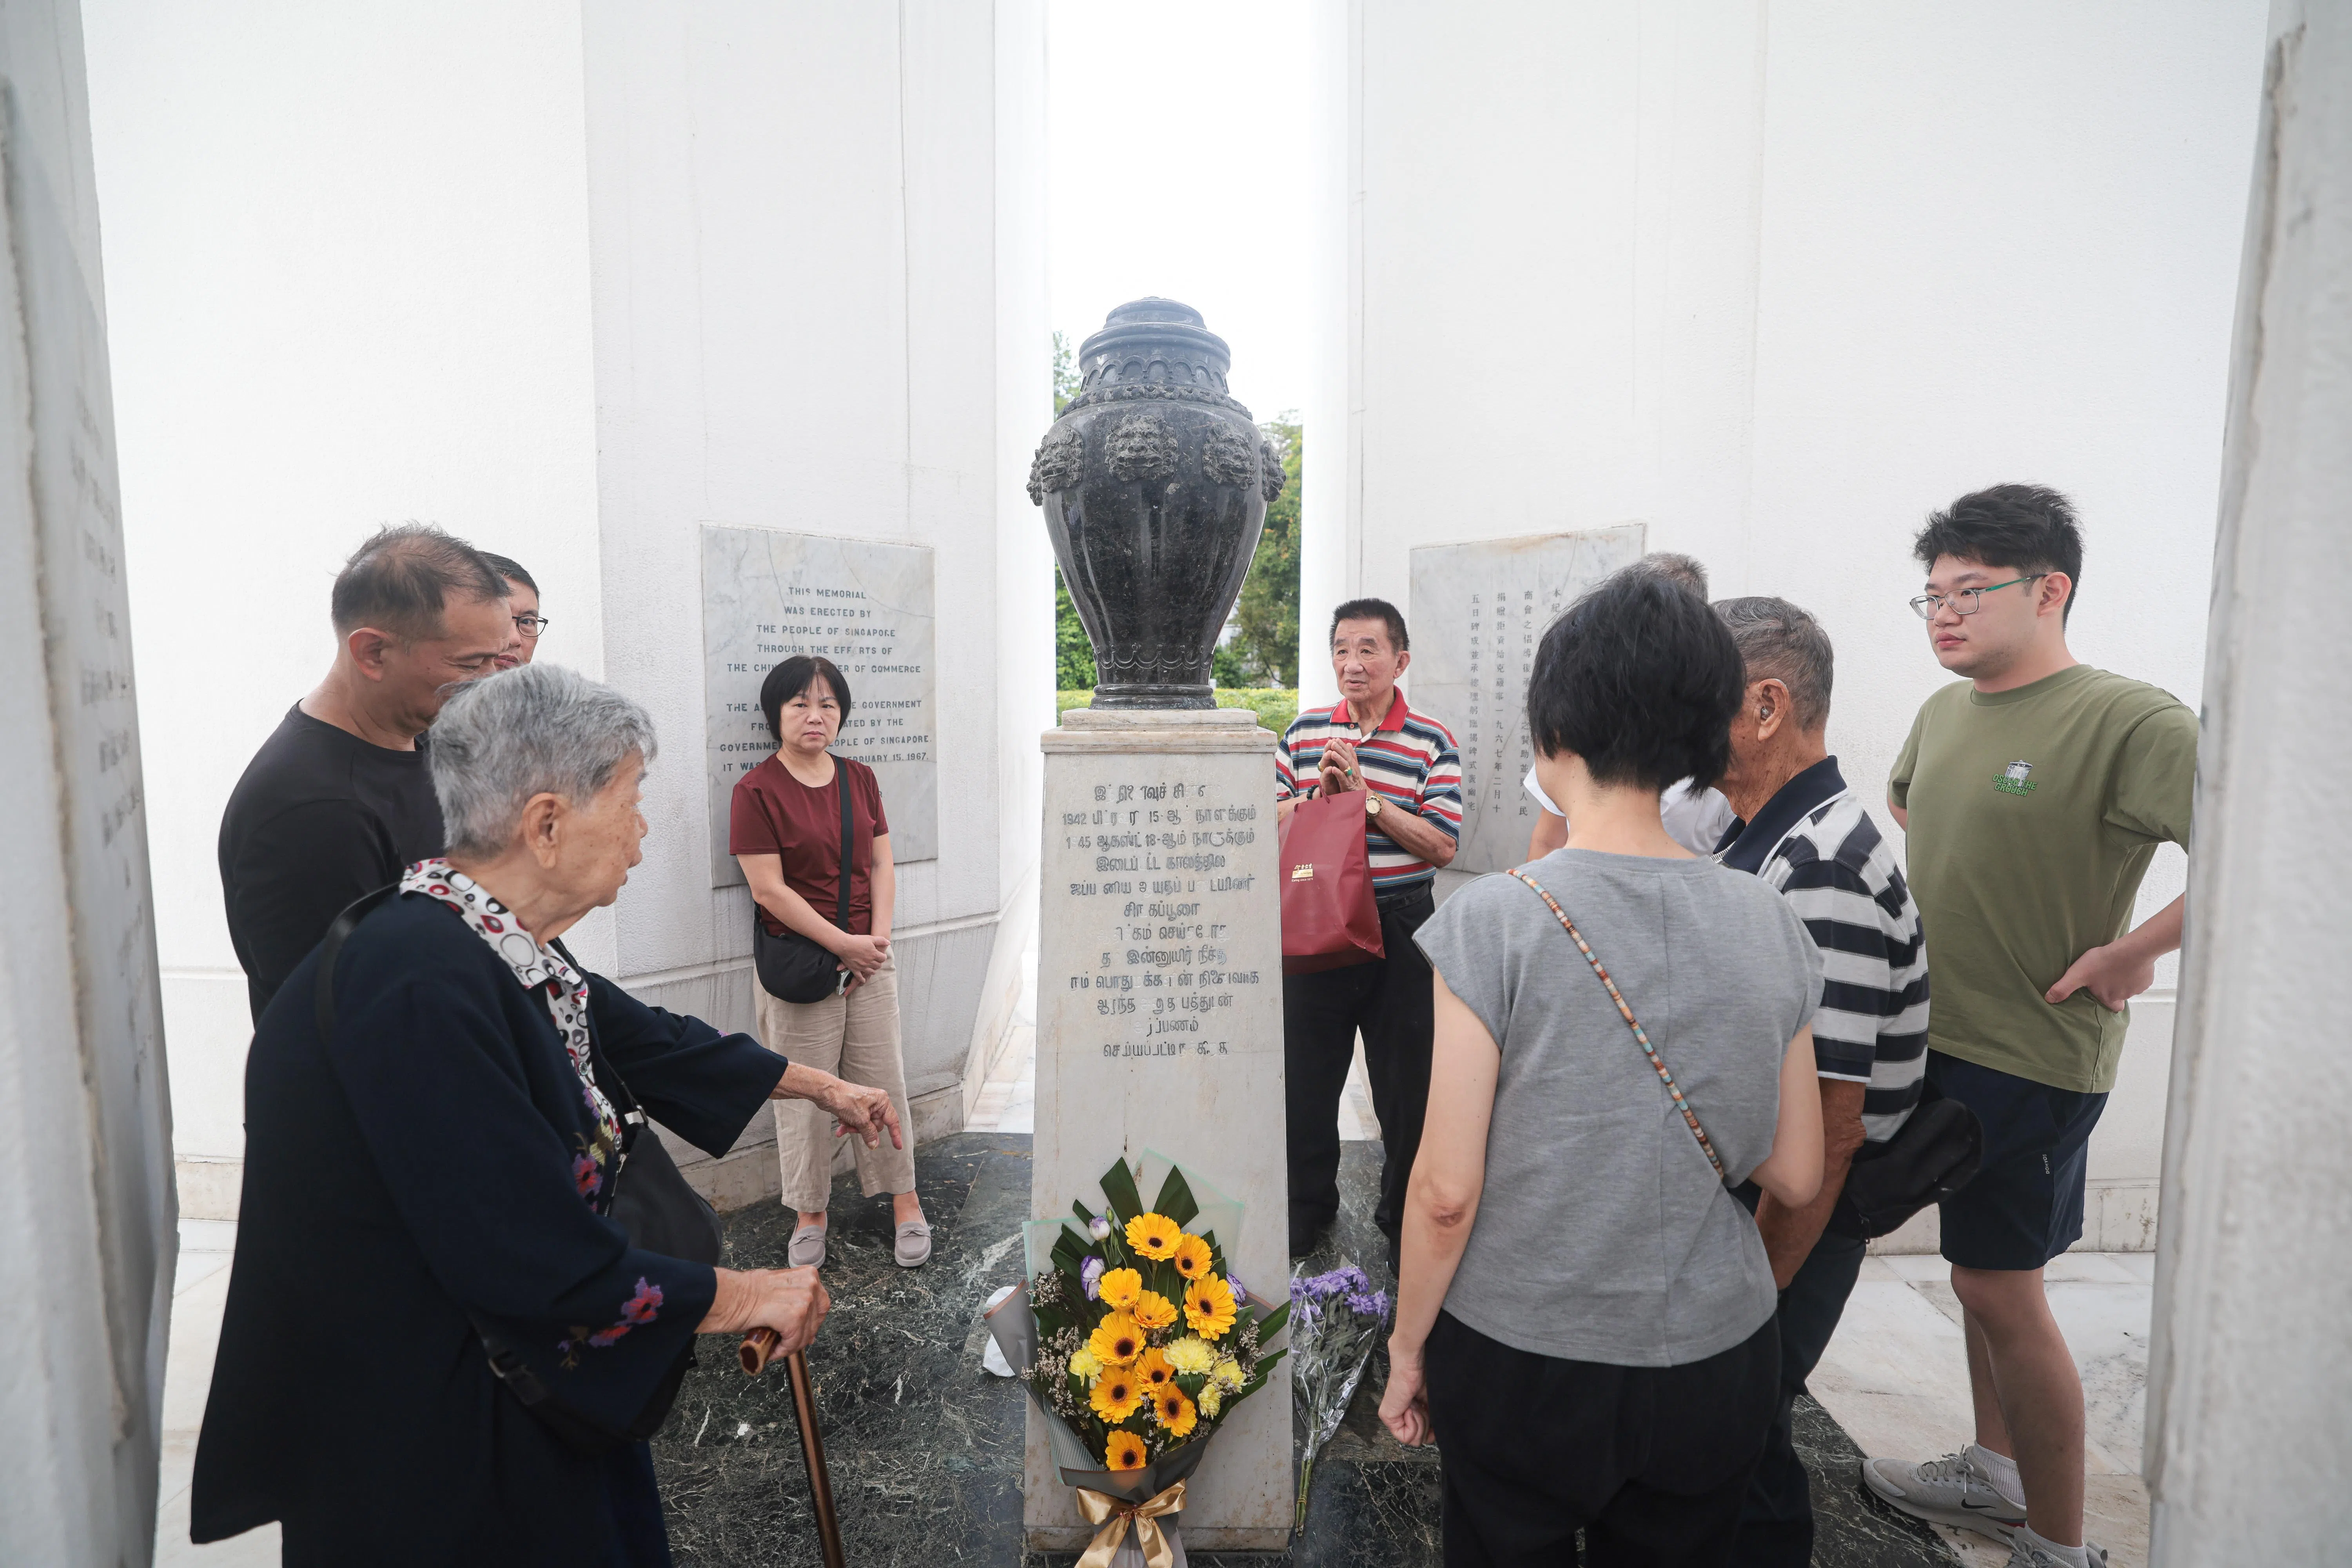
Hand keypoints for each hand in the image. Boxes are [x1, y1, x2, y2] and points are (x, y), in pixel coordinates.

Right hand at [702, 1266, 829, 1354]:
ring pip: (805, 1334)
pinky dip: (783, 1350)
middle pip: (816, 1320)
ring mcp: (804, 1299)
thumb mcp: (778, 1289)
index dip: (812, 1322)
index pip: (821, 1304)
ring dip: (791, 1345)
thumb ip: (793, 1300)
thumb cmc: (745, 1292)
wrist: (728, 1296)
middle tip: (787, 1343)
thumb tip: (803, 1321)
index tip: (804, 1332)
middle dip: (802, 1335)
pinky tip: (772, 1350)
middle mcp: (809, 1284)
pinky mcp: (795, 1316)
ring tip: (775, 1347)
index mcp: (807, 1275)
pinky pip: (794, 1341)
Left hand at [821, 1075, 902, 1150]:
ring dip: (854, 1128)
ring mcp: (864, 1106)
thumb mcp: (860, 1119)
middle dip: (864, 1129)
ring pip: (864, 1126)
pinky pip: (856, 1122)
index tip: (898, 1146)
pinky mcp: (855, 1109)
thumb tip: (874, 1144)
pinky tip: (841, 1126)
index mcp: (881, 1101)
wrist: (826, 1092)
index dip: (895, 1134)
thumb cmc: (844, 1098)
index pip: (892, 1121)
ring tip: (845, 1124)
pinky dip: (849, 1125)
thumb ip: (869, 1133)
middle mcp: (875, 1103)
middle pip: (875, 1125)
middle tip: (854, 1127)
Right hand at [833, 931, 889, 980]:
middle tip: (876, 961)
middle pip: (878, 966)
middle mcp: (869, 962)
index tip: (881, 955)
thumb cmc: (857, 940)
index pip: (883, 958)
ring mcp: (862, 967)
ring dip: (873, 970)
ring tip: (872, 968)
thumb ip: (881, 940)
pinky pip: (859, 977)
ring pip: (871, 972)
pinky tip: (863, 980)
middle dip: (878, 963)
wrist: (844, 945)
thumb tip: (888, 943)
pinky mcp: (855, 969)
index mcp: (874, 954)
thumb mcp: (871, 938)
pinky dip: (862, 979)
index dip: (883, 956)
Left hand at [1320, 738, 1360, 794]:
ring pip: (1345, 766)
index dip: (1342, 746)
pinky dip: (1338, 773)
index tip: (1336, 739)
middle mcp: (1352, 768)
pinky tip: (1333, 769)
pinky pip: (1343, 778)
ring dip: (1338, 759)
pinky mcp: (1347, 785)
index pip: (1347, 753)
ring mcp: (1350, 776)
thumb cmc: (1356, 780)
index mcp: (1353, 764)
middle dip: (1340, 750)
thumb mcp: (1354, 766)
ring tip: (1332, 753)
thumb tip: (1349, 744)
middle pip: (1346, 757)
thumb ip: (1352, 755)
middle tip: (1333, 743)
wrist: (1362, 794)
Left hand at [1377, 1341, 1431, 1446]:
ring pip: (1413, 1440)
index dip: (1432, 1431)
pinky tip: (1412, 1407)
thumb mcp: (1437, 1402)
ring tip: (1417, 1404)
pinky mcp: (1387, 1415)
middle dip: (1427, 1426)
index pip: (1424, 1436)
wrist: (1415, 1359)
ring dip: (1421, 1423)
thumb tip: (1439, 1435)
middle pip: (1419, 1440)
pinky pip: (1404, 1436)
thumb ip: (1436, 1419)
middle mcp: (1402, 1414)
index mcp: (1414, 1410)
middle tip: (1424, 1406)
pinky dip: (1414, 1424)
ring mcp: (1393, 1415)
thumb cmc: (1428, 1372)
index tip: (1433, 1413)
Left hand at [2045, 939, 2156, 1011]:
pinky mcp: (2147, 976)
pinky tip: (2128, 962)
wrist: (2132, 950)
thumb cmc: (2104, 962)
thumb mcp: (2078, 974)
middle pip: (2120, 996)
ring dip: (2124, 978)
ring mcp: (2138, 987)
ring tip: (2116, 966)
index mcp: (2110, 998)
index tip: (2104, 996)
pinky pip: (2142, 976)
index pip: (2112, 1008)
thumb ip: (2064, 987)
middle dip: (2115, 988)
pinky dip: (2136, 971)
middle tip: (2108, 977)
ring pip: (2131, 985)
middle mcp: (2125, 996)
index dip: (2108, 1003)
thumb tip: (2049, 999)